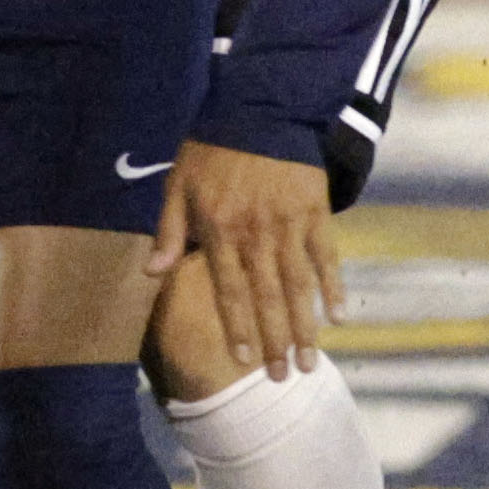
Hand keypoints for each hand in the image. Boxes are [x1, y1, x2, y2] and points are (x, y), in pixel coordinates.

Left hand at [147, 140, 340, 382]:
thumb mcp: (178, 185)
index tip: (243, 361)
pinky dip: (333, 286)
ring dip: (305, 327)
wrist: (259, 110)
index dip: (237, 327)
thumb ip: (167, 231)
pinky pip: (326, 256)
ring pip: (298, 286)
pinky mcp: (315, 212)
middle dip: (276, 342)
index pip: (229, 291)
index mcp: (220, 231)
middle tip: (284, 378)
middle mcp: (256, 235)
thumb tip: (151, 274)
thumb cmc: (211, 150)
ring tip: (311, 362)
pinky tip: (338, 316)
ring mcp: (289, 225)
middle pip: (267, 298)